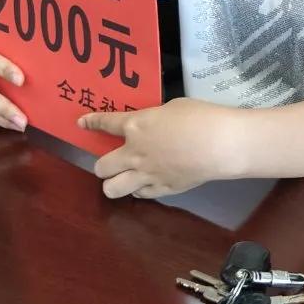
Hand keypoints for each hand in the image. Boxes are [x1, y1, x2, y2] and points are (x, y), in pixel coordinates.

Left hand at [81, 98, 236, 198]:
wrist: (221, 144)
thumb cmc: (200, 117)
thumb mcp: (172, 108)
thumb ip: (154, 119)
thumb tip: (153, 127)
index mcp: (136, 126)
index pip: (105, 124)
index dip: (91, 123)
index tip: (82, 124)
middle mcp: (133, 153)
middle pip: (100, 167)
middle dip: (103, 165)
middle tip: (113, 162)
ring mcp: (146, 175)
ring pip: (111, 189)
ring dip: (114, 183)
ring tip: (124, 178)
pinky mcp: (162, 189)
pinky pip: (140, 195)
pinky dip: (140, 189)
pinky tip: (147, 183)